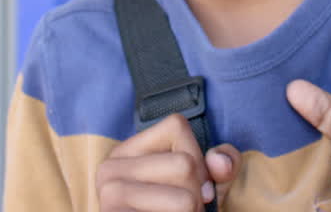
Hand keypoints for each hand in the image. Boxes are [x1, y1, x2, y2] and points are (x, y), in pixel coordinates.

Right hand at [96, 112, 242, 210]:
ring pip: (184, 198)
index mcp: (126, 151)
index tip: (191, 185)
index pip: (176, 126)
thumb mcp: (204, 183)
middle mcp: (110, 168)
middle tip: (183, 209)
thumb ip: (221, 164)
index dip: (198, 157)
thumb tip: (219, 162)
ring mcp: (109, 195)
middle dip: (197, 193)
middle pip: (185, 164)